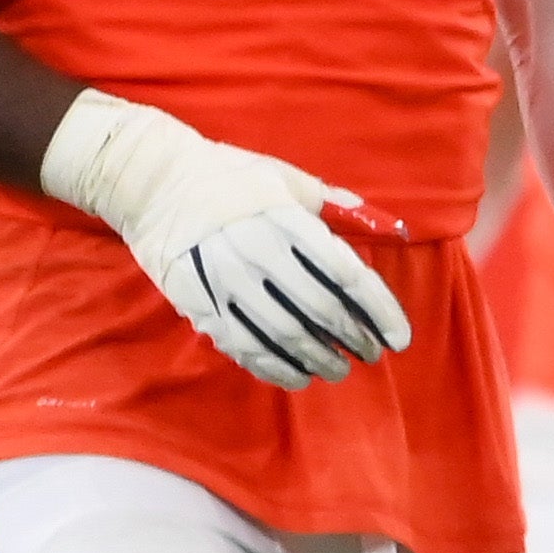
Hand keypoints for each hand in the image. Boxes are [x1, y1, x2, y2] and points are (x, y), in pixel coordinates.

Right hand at [41, 87, 410, 389]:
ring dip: (320, 359)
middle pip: (322, 311)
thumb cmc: (229, 176)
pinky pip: (245, 346)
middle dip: (354, 338)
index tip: (399, 337)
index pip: (349, 276)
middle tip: (370, 353)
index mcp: (290, 222)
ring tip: (339, 369)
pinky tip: (298, 376)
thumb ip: (334, 204)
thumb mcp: (286, 178)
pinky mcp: (200, 303)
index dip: (380, 311)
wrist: (154, 181)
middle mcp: (262, 254)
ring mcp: (229, 282)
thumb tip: (386, 223)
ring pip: (286, 336)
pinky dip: (276, 368)